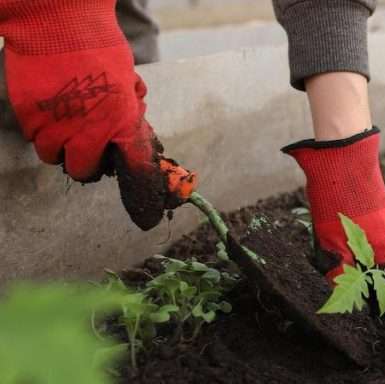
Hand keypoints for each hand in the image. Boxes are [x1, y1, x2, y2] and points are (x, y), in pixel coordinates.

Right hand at [0, 0, 193, 229]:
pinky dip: (43, 132)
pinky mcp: (29, 116)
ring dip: (62, 148)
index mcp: (123, 118)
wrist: (58, 22)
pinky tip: (52, 109)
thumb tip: (135, 141)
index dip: (142, 190)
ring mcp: (56, 124)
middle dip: (90, 164)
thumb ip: (130, 117)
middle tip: (91, 145)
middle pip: (86, 172)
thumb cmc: (100, 49)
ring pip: (55, 158)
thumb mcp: (129, 84)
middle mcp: (90, 128)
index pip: (137, 166)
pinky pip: (35, 139)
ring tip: (69, 121)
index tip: (144, 214)